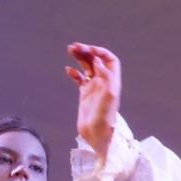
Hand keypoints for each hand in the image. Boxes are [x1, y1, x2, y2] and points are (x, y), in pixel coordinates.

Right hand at [67, 42, 121, 158]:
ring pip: (87, 67)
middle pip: (96, 61)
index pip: (109, 60)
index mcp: (112, 81)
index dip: (100, 52)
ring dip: (79, 58)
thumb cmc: (105, 117)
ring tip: (70, 50)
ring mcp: (94, 88)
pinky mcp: (85, 94)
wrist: (97, 134)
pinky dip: (74, 73)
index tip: (88, 49)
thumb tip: (97, 60)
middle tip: (74, 47)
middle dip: (86, 51)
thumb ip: (105, 76)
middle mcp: (104, 82)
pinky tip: (68, 70)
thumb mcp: (109, 95)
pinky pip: (79, 79)